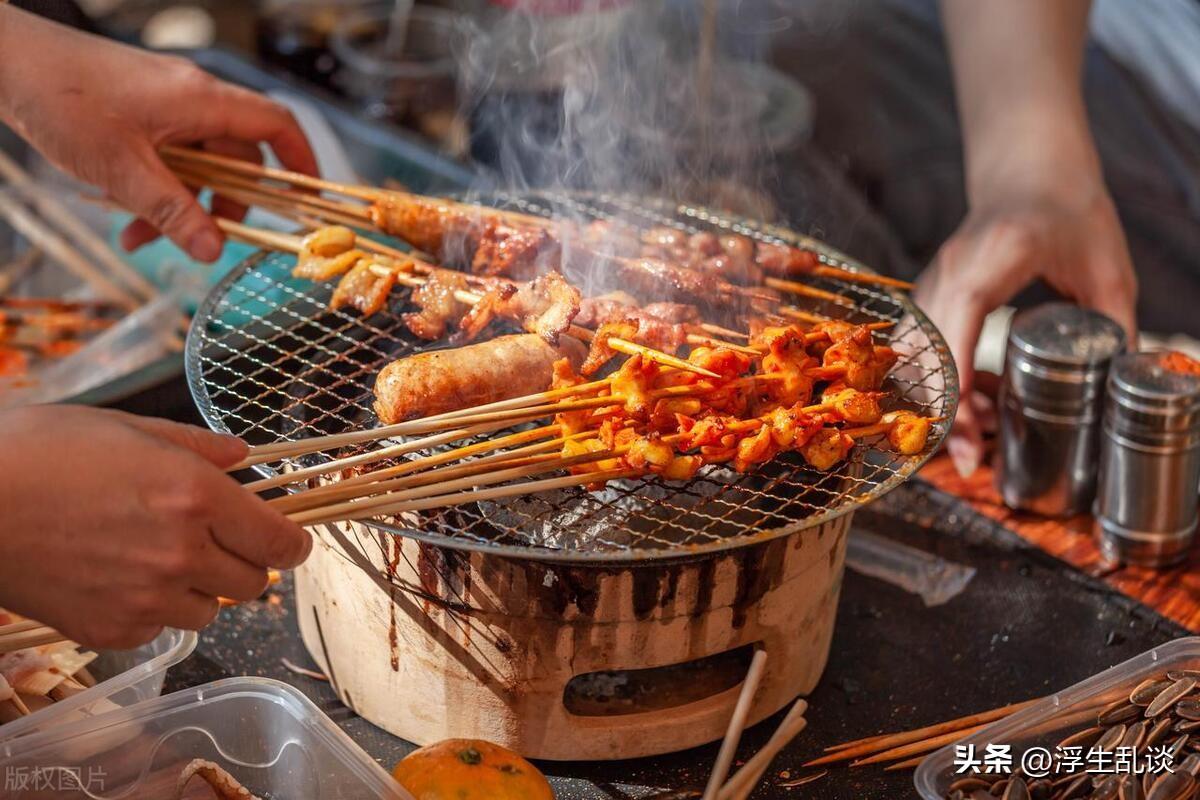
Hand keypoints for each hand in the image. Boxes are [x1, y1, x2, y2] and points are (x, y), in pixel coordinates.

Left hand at [0, 5, 315, 261]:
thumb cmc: (62, 98)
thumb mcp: (123, 170)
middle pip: (236, 158)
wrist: (6, 62)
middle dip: (221, 205)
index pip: (277, 126)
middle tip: (205, 239)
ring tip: (142, 239)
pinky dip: (154, 190)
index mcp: (203, 101)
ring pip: (197, 164)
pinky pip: (167, 157)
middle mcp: (192, 99)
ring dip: (177, 206)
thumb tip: (215, 251)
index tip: (308, 199)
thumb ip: (173, 213)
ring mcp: (166, 104)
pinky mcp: (139, 111)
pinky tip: (126, 220)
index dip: (301, 162)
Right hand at [0, 406, 310, 649]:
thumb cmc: (37, 453)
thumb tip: (243, 456)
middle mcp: (182, 551)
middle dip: (243, 561)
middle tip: (214, 541)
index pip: (280, 542)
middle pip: (254, 582)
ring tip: (156, 558)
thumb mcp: (123, 428)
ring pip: (212, 609)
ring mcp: (147, 597)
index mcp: (195, 495)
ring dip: (200, 588)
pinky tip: (117, 579)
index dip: (292, 544)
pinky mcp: (112, 631)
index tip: (290, 542)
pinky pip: (161, 629)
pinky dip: (153, 610)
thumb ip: (195, 446)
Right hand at [916, 179, 1136, 475]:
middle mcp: (945, 274)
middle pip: (922, 360)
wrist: (1030, 169)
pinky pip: (918, 349)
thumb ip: (1114, 325)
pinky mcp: (928, 294)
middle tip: (973, 458)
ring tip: (978, 433)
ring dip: (938, 401)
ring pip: (912, 360)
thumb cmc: (1070, 207)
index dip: (951, 396)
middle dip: (940, 416)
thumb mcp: (1107, 268)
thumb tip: (1122, 383)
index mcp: (987, 263)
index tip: (966, 442)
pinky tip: (972, 400)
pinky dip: (937, 382)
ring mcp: (929, 283)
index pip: (951, 337)